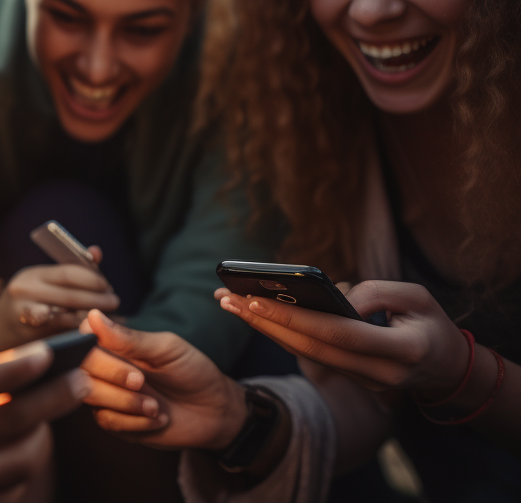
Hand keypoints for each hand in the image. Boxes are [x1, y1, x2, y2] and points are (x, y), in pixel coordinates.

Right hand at [5, 246, 119, 331]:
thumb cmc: (29, 302)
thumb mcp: (43, 281)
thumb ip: (71, 268)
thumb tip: (97, 252)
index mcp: (31, 274)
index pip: (69, 273)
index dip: (93, 279)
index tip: (107, 286)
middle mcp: (25, 291)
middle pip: (71, 295)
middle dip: (98, 299)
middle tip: (114, 303)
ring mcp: (24, 314)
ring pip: (68, 316)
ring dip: (92, 316)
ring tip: (107, 316)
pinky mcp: (29, 336)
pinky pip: (62, 333)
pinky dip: (80, 330)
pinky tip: (92, 330)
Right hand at [78, 310, 247, 450]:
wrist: (215, 411)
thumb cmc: (192, 371)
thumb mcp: (166, 349)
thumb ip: (128, 338)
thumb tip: (92, 315)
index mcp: (115, 345)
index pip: (82, 341)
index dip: (92, 350)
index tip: (122, 357)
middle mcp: (106, 369)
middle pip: (81, 370)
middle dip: (112, 376)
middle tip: (141, 381)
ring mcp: (109, 396)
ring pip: (91, 396)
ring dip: (125, 402)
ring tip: (156, 406)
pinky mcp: (116, 421)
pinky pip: (108, 420)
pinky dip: (135, 421)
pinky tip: (158, 418)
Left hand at [215, 280, 468, 396]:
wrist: (447, 371)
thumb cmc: (432, 325)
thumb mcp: (419, 298)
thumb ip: (378, 294)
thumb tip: (336, 297)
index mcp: (402, 351)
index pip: (338, 334)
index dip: (296, 318)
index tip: (257, 299)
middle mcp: (378, 372)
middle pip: (311, 348)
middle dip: (265, 323)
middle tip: (227, 299)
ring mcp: (361, 381)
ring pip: (304, 355)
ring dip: (263, 329)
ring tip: (228, 303)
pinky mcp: (348, 378)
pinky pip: (308, 356)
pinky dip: (279, 334)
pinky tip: (253, 315)